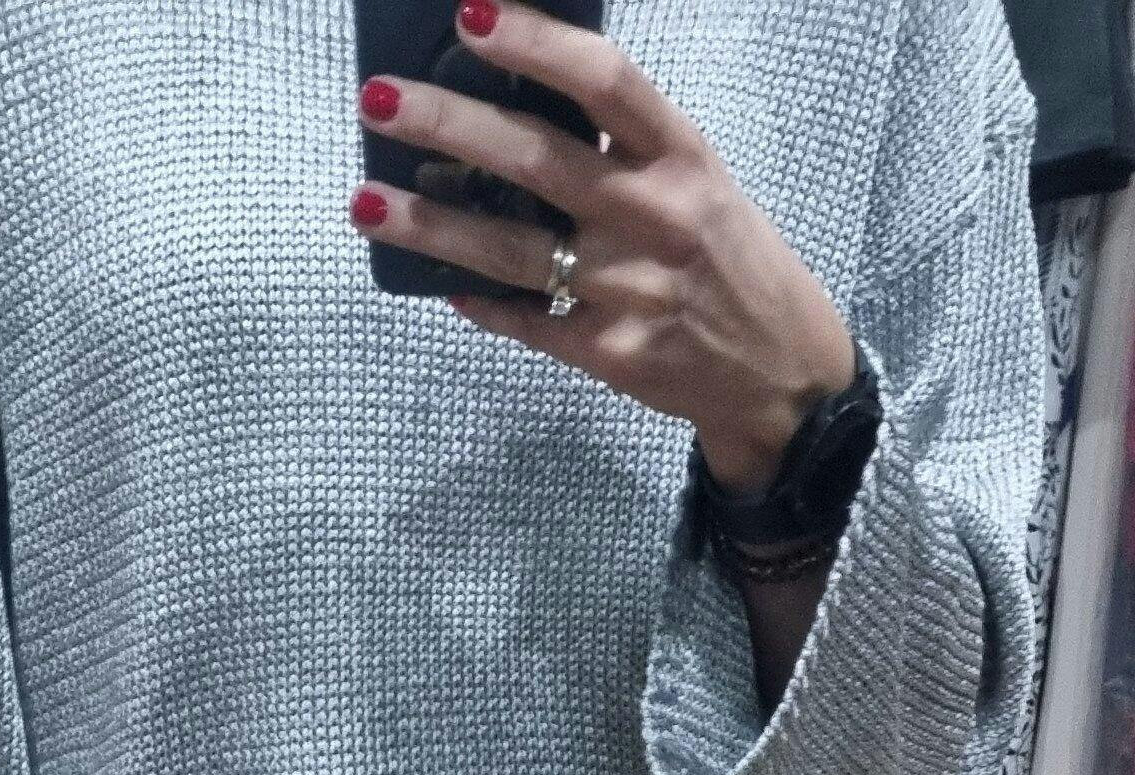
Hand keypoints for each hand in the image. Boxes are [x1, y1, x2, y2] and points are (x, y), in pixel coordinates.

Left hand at [352, 0, 855, 494]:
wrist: (778, 370)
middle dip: (449, 126)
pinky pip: (527, 320)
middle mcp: (656, 217)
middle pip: (538, 160)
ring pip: (513, 251)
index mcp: (681, 155)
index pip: (604, 82)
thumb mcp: (693, 176)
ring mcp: (631, 291)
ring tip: (365, 201)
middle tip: (379, 101)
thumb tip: (514, 100)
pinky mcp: (612, 355)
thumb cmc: (722, 254)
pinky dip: (478, 301)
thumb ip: (620, 144)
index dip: (535, 44)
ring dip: (430, 225)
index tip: (469, 15)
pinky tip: (432, 279)